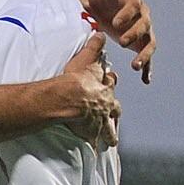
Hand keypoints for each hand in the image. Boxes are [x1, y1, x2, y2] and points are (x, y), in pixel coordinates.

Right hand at [59, 33, 121, 151]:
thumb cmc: (74, 80)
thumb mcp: (85, 59)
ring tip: (112, 142)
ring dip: (110, 135)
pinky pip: (96, 142)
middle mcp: (105, 106)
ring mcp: (100, 121)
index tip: (110, 80)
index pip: (110, 83)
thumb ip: (94, 46)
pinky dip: (96, 147)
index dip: (109, 81)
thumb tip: (100, 33)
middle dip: (115, 111)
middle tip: (115, 113)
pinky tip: (96, 152)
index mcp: (104, 88)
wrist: (68, 100)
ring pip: (109, 129)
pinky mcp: (92, 134)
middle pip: (114, 109)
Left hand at [86, 0, 154, 83]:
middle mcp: (142, 15)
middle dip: (134, 34)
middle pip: (144, 25)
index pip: (135, 5)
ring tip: (135, 66)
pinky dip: (148, 68)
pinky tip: (146, 80)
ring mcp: (142, 31)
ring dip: (144, 55)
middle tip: (121, 42)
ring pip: (149, 43)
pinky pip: (147, 57)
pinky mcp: (139, 44)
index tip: (115, 23)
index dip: (127, 14)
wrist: (99, 4)